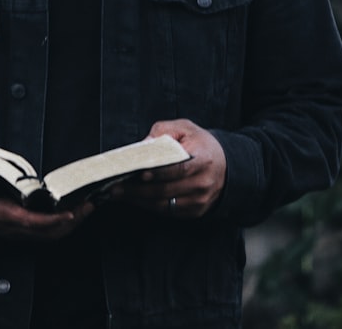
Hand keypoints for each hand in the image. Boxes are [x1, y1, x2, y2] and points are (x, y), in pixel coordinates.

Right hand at [0, 171, 93, 240]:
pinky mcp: (18, 227)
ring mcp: (13, 229)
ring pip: (46, 235)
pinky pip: (43, 231)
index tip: (69, 214)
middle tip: (88, 206)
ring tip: (85, 208)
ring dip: (68, 224)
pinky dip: (60, 224)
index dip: (51, 221)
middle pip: (44, 233)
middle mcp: (7, 226)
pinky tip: (71, 212)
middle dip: (69, 223)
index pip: (28, 222)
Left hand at [111, 119, 226, 218]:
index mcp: (203, 159)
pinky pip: (167, 211)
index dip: (157, 173)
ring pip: (163, 204)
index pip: (178, 168)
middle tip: (115, 186)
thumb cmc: (201, 145)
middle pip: (166, 190)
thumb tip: (143, 146)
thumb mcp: (185, 128)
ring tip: (118, 193)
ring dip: (138, 200)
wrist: (226, 165)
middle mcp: (203, 183)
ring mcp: (199, 200)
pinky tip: (134, 199)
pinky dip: (148, 206)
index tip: (138, 173)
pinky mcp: (194, 211)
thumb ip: (163, 132)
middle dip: (137, 190)